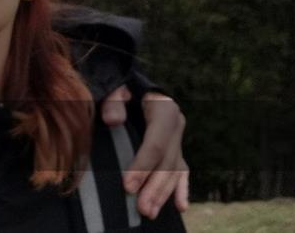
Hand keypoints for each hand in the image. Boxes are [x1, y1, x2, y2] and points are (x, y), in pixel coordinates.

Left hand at [97, 87, 188, 218]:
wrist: (135, 82)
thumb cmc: (122, 84)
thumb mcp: (116, 87)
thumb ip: (114, 101)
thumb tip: (113, 121)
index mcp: (165, 109)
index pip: (155, 144)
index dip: (142, 166)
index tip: (127, 186)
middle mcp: (177, 125)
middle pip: (167, 162)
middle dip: (154, 187)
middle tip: (141, 208)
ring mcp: (178, 138)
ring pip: (175, 170)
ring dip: (163, 194)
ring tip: (149, 212)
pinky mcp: (176, 147)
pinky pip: (182, 171)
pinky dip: (181, 189)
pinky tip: (180, 207)